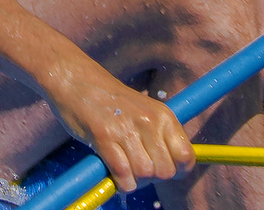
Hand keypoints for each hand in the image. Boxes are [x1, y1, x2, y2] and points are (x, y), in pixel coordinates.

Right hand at [42, 55, 194, 191]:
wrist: (77, 81)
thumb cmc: (111, 101)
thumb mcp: (145, 110)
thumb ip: (160, 135)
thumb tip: (174, 167)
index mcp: (163, 115)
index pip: (186, 156)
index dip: (178, 171)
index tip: (164, 171)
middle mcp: (149, 121)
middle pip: (165, 171)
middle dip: (153, 178)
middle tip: (138, 170)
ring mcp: (127, 129)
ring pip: (145, 174)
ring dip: (135, 180)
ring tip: (124, 170)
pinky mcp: (104, 137)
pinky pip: (123, 174)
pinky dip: (121, 182)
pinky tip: (114, 174)